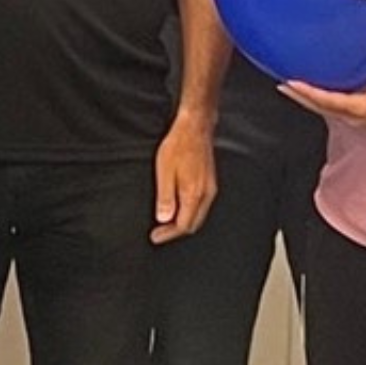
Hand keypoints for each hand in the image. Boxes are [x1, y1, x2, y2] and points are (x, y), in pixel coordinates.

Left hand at [150, 112, 216, 242]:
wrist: (195, 128)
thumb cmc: (178, 145)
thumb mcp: (165, 171)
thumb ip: (165, 198)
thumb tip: (163, 219)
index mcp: (194, 194)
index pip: (183, 225)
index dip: (168, 234)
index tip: (155, 237)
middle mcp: (206, 194)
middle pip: (193, 223)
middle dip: (176, 231)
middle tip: (160, 232)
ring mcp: (210, 188)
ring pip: (198, 215)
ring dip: (183, 222)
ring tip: (167, 223)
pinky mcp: (210, 182)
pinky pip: (201, 205)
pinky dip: (189, 212)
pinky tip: (179, 207)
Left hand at [282, 39, 365, 126]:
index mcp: (361, 108)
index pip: (329, 101)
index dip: (309, 93)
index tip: (293, 83)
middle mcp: (353, 116)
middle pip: (319, 107)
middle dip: (299, 97)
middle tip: (281, 86)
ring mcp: (352, 118)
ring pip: (322, 109)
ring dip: (305, 99)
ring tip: (287, 87)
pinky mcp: (353, 115)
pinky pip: (329, 108)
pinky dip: (315, 100)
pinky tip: (307, 91)